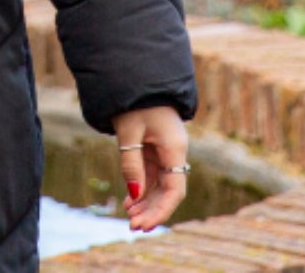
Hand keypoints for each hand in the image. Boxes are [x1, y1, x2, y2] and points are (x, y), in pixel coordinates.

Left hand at [113, 105, 188, 231]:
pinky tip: (130, 201)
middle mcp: (174, 153)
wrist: (136, 78)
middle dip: (152, 210)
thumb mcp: (129, 132)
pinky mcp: (154, 149)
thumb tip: (134, 195)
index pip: (174, 190)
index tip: (143, 225)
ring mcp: (165, 151)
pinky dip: (141, 189)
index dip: (161, 211)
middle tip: (132, 226)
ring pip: (159, 185)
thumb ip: (131, 163)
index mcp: (175, 149)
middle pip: (168, 191)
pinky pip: (151, 175)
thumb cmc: (135, 102)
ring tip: (129, 216)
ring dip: (146, 202)